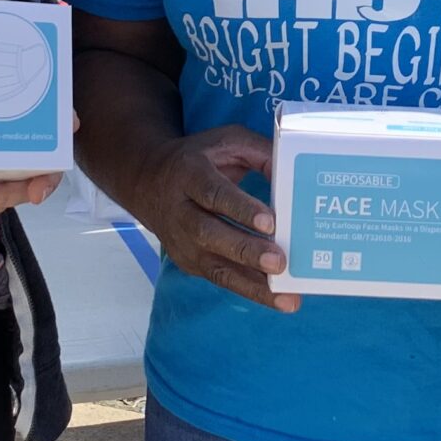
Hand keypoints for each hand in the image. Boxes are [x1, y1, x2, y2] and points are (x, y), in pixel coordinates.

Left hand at [0, 113, 80, 218]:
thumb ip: (62, 114)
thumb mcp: (50, 109)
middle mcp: (25, 175)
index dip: (44, 186)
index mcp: (45, 161)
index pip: (49, 177)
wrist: (8, 101)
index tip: (36, 194)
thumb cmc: (32, 113)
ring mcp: (3, 180)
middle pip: (16, 193)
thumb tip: (71, 122)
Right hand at [134, 124, 292, 312]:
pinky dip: (250, 291)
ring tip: (286, 297)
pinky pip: (222, 279)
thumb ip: (261, 153)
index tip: (269, 222)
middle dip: (246, 250)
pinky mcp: (190, 263)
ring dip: (253, 286)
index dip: (240, 209)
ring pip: (216, 268)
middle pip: (211, 235)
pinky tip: (279, 298)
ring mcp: (182, 243)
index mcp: (189, 175)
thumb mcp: (227, 142)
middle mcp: (180, 212)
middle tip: (279, 262)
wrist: (148, 182)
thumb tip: (293, 177)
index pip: (214, 194)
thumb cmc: (199, 160)